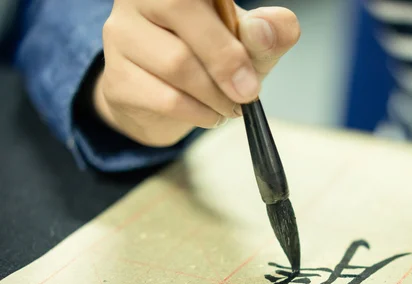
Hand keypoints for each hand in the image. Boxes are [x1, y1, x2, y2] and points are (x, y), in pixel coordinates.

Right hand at [94, 0, 299, 145]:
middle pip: (183, 15)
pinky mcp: (117, 79)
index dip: (227, 26)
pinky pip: (166, 98)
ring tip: (230, 105)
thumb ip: (265, 33)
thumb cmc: (212, 60)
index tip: (252, 63)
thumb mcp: (248, 44)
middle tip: (248, 92)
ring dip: (216, 95)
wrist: (171, 101)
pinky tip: (208, 113)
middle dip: (227, 62)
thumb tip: (266, 30)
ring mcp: (120, 36)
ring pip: (176, 64)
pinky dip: (199, 113)